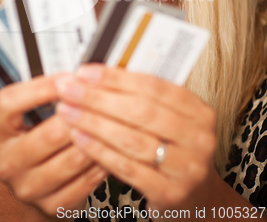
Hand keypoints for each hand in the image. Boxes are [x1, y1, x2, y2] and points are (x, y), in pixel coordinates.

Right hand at [0, 75, 106, 216]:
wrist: (32, 180)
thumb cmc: (34, 134)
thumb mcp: (29, 111)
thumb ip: (46, 92)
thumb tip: (76, 72)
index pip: (10, 104)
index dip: (41, 88)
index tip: (67, 77)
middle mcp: (8, 160)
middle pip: (48, 134)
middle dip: (79, 114)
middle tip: (97, 99)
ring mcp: (28, 186)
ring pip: (73, 158)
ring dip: (95, 138)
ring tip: (108, 121)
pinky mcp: (51, 204)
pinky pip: (86, 180)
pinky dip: (101, 161)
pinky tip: (107, 146)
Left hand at [55, 64, 216, 213]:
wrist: (195, 194)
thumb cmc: (173, 146)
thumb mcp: (169, 118)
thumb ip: (142, 97)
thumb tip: (97, 75)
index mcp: (199, 111)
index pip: (153, 86)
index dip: (116, 78)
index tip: (85, 72)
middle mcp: (198, 138)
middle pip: (141, 111)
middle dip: (98, 98)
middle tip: (68, 90)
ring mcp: (186, 168)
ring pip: (131, 139)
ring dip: (93, 122)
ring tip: (67, 111)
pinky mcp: (169, 193)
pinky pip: (126, 167)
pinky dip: (99, 150)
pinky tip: (79, 137)